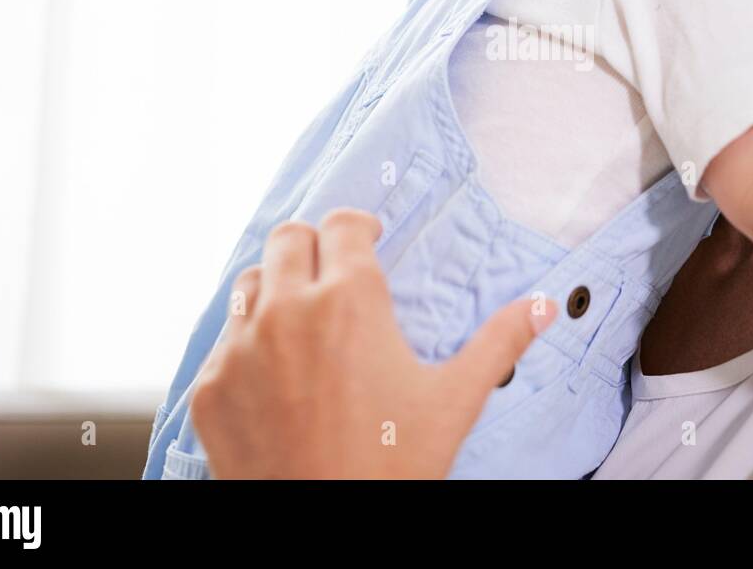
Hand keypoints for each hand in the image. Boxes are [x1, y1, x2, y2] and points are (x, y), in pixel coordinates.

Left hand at [190, 209, 557, 478]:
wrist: (324, 530)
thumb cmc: (390, 468)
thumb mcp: (453, 402)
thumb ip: (499, 342)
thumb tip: (542, 305)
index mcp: (349, 300)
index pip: (343, 223)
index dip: (359, 227)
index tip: (368, 242)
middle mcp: (286, 311)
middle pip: (288, 238)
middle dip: (314, 247)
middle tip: (335, 275)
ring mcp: (239, 349)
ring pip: (248, 283)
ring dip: (275, 288)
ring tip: (302, 320)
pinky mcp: (210, 388)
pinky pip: (222, 341)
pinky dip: (246, 344)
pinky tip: (275, 373)